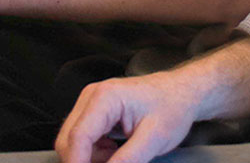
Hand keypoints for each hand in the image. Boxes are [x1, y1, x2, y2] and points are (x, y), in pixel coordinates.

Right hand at [57, 66, 208, 162]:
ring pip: (73, 142)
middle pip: (68, 140)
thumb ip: (127, 161)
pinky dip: (95, 154)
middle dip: (83, 162)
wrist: (181, 93)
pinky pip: (82, 140)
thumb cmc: (172, 107)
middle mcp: (92, 97)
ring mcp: (90, 103)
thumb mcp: (154, 139)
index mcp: (105, 98)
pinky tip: (114, 151)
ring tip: (120, 157)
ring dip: (91, 159)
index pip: (78, 138)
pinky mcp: (93, 112)